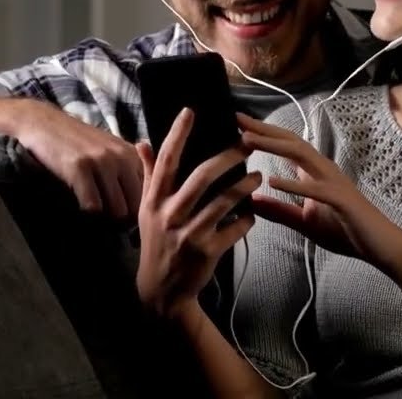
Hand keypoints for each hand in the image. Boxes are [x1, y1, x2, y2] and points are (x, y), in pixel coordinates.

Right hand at [12, 99, 143, 219]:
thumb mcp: (111, 148)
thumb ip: (130, 168)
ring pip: (117, 210)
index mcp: (132, 154)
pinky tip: (80, 202)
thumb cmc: (79, 142)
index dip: (137, 208)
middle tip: (108, 221)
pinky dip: (87, 210)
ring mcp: (101, 162)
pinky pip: (93, 206)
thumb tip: (145, 199)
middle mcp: (121, 157)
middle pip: (135, 206)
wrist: (46, 124)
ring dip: (106, 217)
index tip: (125, 215)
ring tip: (95, 213)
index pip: (148, 193)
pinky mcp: (79, 168)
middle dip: (123, 218)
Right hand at [135, 108, 260, 319]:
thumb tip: (142, 141)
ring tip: (259, 175)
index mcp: (155, 200)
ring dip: (245, 185)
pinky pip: (234, 229)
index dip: (177, 134)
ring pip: (223, 201)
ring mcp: (188, 235)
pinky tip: (253, 212)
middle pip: (202, 176)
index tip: (191, 110)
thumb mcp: (147, 210)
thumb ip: (149, 175)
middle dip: (228, 157)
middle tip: (248, 144)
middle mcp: (169, 215)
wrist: (162, 291)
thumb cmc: (156, 242)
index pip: (166, 160)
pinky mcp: (207, 252)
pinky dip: (247, 219)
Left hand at [237, 113, 401, 271]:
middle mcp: (324, 170)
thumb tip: (250, 201)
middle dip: (264, 129)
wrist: (381, 246)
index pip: (286, 146)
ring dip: (274, 146)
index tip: (238, 124)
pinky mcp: (342, 200)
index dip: (264, 133)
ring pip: (302, 156)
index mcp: (315, 173)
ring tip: (248, 140)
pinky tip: (273, 182)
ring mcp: (334, 183)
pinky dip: (294, 185)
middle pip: (291, 142)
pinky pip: (316, 189)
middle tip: (237, 118)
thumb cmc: (347, 231)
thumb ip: (279, 211)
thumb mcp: (304, 222)